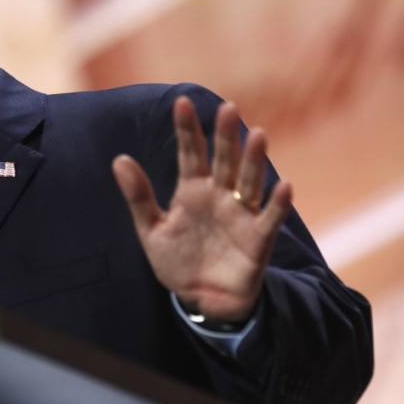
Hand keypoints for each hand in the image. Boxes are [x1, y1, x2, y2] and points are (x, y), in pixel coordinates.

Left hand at [112, 96, 291, 322]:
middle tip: (227, 107)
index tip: (181, 102)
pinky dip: (278, 204)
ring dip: (254, 160)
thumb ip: (138, 196)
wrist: (201, 301)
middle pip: (224, 160)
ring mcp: (240, 215)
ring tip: (258, 135)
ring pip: (249, 182)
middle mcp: (219, 196)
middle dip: (225, 135)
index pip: (190, 153)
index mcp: (192, 191)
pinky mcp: (258, 239)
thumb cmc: (177, 261)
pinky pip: (270, 218)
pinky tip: (284, 186)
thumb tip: (119, 159)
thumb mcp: (151, 230)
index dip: (187, 129)